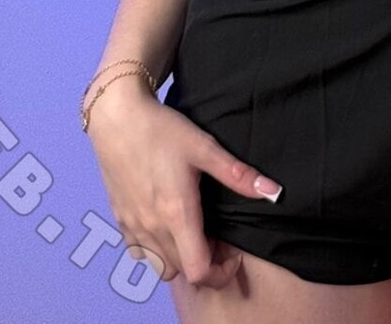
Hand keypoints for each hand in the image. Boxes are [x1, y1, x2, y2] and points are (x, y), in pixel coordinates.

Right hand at [86, 77, 281, 289]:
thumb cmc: (163, 130)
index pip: (199, 272)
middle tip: (218, 236)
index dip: (220, 272)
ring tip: (193, 231)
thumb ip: (237, 174)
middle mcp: (152, 228)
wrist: (117, 117)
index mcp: (176, 214)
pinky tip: (165, 224)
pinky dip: (156, 251)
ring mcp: (133, 227)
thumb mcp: (204, 147)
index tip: (232, 252)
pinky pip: (139, 253)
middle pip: (182, 272)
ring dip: (179, 260)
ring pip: (159, 267)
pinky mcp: (119, 219)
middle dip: (205, 263)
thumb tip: (274, 192)